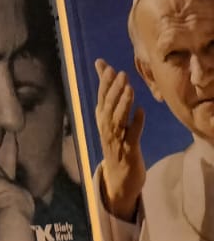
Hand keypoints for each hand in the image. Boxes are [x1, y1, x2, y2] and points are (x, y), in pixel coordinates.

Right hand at [94, 57, 145, 220]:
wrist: (119, 177)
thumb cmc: (116, 141)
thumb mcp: (108, 116)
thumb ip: (106, 89)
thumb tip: (102, 63)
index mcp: (101, 118)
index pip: (101, 97)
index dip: (105, 83)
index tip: (109, 68)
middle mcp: (106, 127)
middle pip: (109, 106)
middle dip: (114, 90)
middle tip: (122, 74)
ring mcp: (117, 139)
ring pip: (118, 118)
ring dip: (123, 103)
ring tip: (130, 89)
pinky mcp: (130, 150)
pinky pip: (133, 134)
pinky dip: (136, 123)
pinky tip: (141, 111)